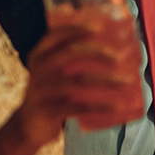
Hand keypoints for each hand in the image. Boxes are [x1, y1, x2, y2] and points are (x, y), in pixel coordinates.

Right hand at [21, 7, 139, 142]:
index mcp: (38, 56)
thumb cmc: (49, 95)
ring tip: (126, 81)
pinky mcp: (49, 111)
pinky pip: (80, 107)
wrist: (28, 127)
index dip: (76, 28)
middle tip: (118, 57)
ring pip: (79, 81)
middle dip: (96, 52)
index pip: (55, 35)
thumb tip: (110, 48)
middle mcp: (38, 70)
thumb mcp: (50, 74)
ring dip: (106, 80)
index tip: (99, 27)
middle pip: (69, 53)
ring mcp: (42, 91)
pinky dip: (101, 106)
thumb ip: (69, 60)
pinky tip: (117, 106)